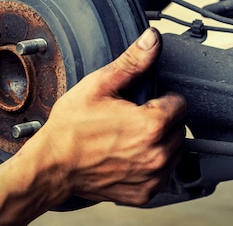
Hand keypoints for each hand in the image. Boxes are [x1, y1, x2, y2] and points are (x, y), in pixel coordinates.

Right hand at [27, 27, 186, 205]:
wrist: (52, 166)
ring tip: (130, 137)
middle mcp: (158, 154)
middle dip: (162, 120)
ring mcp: (152, 177)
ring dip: (160, 143)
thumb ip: (132, 61)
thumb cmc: (71, 127)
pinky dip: (151, 165)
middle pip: (179, 128)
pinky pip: (162, 175)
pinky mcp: (145, 193)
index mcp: (152, 124)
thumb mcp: (99, 85)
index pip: (180, 103)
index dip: (161, 98)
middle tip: (132, 118)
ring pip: (174, 152)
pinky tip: (128, 156)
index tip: (142, 102)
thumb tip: (153, 39)